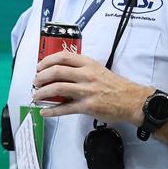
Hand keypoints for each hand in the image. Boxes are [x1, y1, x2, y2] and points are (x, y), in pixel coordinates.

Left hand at [32, 51, 152, 124]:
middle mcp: (86, 75)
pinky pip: (65, 108)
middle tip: (36, 81)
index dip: (46, 61)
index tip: (39, 66)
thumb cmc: (114, 85)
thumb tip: (58, 71)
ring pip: (58, 88)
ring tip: (36, 95)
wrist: (131, 100)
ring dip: (43, 92)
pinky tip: (44, 112)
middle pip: (56, 71)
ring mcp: (86, 91)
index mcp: (87, 63)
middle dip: (41, 77)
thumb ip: (80, 68)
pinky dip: (52, 111)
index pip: (62, 56)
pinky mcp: (87, 106)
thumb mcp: (97, 69)